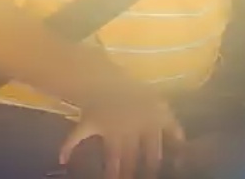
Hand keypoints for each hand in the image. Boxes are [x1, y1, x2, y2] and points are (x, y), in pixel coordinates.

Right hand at [59, 88, 185, 178]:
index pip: (156, 149)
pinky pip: (76, 136)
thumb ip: (170, 122)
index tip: (159, 173)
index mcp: (148, 123)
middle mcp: (130, 130)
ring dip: (112, 169)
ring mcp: (109, 129)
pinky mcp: (90, 124)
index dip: (158, 162)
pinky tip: (62, 158)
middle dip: (134, 170)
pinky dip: (67, 146)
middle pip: (133, 156)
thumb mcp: (159, 101)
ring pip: (112, 155)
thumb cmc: (136, 84)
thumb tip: (182, 142)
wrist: (108, 75)